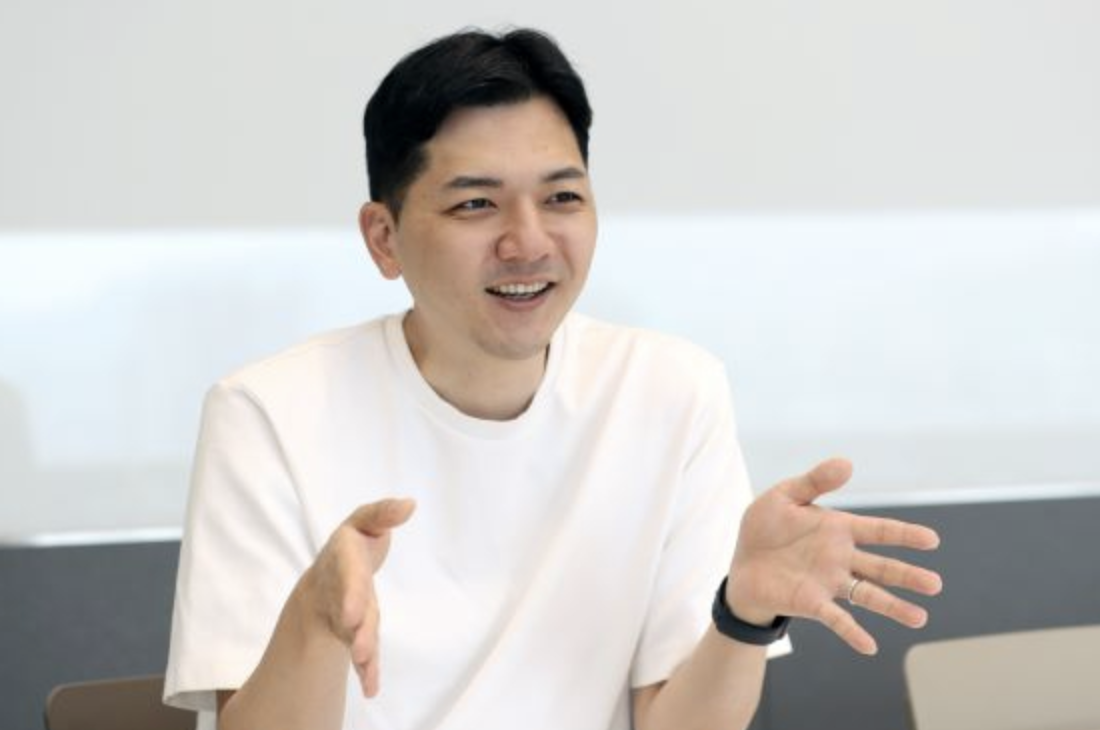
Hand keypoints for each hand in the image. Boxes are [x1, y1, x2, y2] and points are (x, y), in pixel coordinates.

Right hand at [304, 498, 415, 695]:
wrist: (326, 576)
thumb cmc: (353, 543)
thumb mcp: (366, 521)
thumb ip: (383, 513)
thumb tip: (410, 504)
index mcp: (346, 559)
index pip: (349, 575)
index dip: (351, 594)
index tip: (352, 614)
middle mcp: (344, 589)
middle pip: (352, 609)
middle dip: (355, 626)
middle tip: (358, 645)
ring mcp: (349, 613)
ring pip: (355, 633)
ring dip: (360, 650)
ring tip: (365, 664)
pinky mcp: (358, 631)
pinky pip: (364, 652)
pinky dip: (368, 670)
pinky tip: (372, 687)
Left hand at [726, 458, 941, 654]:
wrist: (741, 564)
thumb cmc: (764, 528)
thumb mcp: (784, 496)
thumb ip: (814, 482)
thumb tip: (847, 462)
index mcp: (838, 529)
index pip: (879, 531)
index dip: (904, 534)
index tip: (932, 540)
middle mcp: (840, 558)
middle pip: (881, 567)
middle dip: (908, 575)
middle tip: (935, 585)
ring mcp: (828, 582)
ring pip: (867, 594)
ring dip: (892, 607)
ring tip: (919, 618)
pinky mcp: (811, 602)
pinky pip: (836, 619)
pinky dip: (852, 632)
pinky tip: (870, 646)